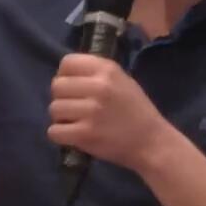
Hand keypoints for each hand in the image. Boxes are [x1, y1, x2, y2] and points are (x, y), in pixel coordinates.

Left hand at [46, 54, 174, 172]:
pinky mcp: (85, 133)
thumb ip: (96, 74)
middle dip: (62, 98)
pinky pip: (54, 131)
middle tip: (74, 108)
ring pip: (54, 108)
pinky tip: (74, 136)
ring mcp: (91, 111)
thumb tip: (66, 74)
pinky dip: (60, 136)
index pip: (67, 62)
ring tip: (77, 123)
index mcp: (107, 70)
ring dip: (61, 118)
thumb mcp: (122, 81)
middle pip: (57, 86)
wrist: (152, 142)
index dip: (65, 75)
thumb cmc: (136, 111)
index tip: (72, 87)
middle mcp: (99, 87)